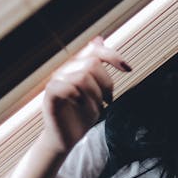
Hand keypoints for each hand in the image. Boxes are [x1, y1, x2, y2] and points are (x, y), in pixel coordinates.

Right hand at [39, 36, 131, 153]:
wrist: (67, 139)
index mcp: (76, 66)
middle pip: (92, 64)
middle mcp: (64, 70)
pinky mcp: (50, 96)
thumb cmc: (81, 115)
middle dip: (106, 84)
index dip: (113, 56)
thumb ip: (97, 66)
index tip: (128, 69)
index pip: (95, 51)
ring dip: (95, 95)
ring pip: (82, 77)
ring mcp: (56, 82)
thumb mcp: (96, 91)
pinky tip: (80, 103)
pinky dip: (77, 96)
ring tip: (95, 107)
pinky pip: (64, 87)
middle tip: (107, 100)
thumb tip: (98, 38)